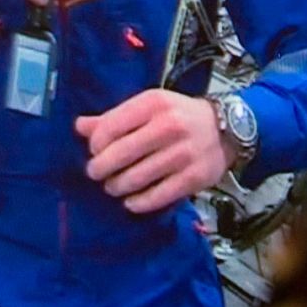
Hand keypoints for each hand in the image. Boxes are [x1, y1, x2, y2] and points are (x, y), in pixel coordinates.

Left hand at [73, 89, 231, 213]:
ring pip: (136, 178)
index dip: (95, 144)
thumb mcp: (148, 107)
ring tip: (112, 187)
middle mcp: (169, 126)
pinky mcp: (194, 178)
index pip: (110, 127)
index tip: (93, 151)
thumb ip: (114, 117)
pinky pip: (157, 196)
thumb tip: (79, 127)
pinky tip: (131, 201)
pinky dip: (138, 202)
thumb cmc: (179, 116)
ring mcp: (183, 154)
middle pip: (120, 154)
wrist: (226, 129)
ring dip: (117, 186)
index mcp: (153, 104)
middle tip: (96, 173)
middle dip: (101, 168)